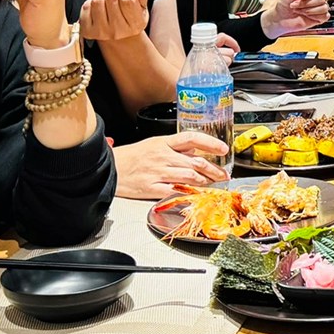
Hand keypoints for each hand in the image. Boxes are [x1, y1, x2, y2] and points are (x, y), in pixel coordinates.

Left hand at [79, 0, 148, 42]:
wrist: (118, 38)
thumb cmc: (131, 18)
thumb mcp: (142, 7)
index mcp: (134, 24)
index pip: (128, 0)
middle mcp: (117, 30)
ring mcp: (100, 32)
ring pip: (97, 0)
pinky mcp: (87, 30)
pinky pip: (87, 6)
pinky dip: (92, 0)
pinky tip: (100, 4)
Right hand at [112, 133, 232, 198]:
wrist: (110, 167)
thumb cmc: (132, 156)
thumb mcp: (154, 144)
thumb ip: (175, 147)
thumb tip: (196, 151)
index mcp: (164, 142)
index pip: (192, 138)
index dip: (210, 143)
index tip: (224, 149)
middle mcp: (163, 156)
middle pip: (195, 161)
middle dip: (214, 170)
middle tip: (224, 175)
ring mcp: (158, 172)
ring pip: (189, 176)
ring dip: (205, 182)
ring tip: (213, 185)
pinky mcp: (151, 187)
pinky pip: (175, 191)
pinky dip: (188, 193)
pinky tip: (196, 195)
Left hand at [262, 0, 329, 35]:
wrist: (280, 17)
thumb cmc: (284, 4)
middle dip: (306, 3)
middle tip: (296, 4)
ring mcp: (318, 7)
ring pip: (323, 7)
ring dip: (308, 10)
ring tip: (299, 10)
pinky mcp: (319, 17)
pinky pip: (324, 16)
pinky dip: (314, 16)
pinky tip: (306, 15)